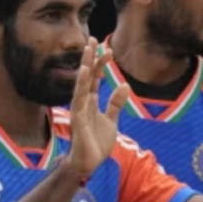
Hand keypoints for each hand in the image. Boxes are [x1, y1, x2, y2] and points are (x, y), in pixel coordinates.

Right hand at [66, 39, 130, 178]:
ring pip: (82, 82)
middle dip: (90, 57)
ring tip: (88, 49)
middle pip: (87, 75)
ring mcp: (79, 109)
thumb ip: (116, 104)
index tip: (106, 48)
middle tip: (92, 38)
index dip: (100, 63)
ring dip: (85, 65)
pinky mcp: (77, 118)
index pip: (95, 78)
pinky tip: (85, 70)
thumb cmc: (96, 144)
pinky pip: (79, 98)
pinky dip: (82, 83)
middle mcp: (83, 102)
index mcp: (91, 102)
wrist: (89, 163)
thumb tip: (125, 85)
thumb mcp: (111, 121)